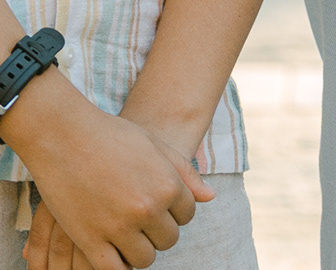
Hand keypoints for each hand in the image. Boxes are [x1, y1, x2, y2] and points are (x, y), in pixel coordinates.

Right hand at [6, 77, 206, 269]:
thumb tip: (210, 197)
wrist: (66, 137)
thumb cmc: (113, 136)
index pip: (187, 215)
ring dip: (139, 250)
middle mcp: (148, 209)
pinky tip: (111, 248)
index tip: (159, 204)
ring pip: (144, 259)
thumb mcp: (156, 146)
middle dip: (159, 232)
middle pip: (168, 240)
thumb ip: (185, 174)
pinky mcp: (91, 241)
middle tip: (141, 220)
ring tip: (128, 234)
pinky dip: (117, 264)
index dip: (174, 211)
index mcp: (168, 185)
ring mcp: (119, 227)